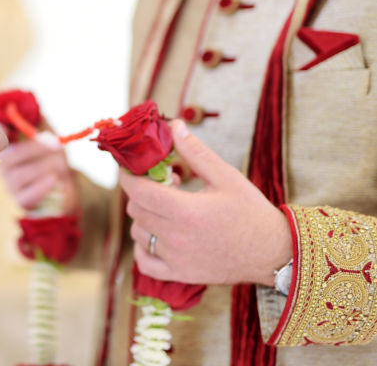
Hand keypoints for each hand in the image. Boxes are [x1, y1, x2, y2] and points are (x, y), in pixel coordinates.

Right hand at [0, 123, 78, 213]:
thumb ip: (37, 118)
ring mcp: (10, 184)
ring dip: (45, 166)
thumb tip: (26, 102)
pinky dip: (42, 186)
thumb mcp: (47, 132)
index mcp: (6, 146)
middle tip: (56, 145)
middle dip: (35, 149)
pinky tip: (54, 179)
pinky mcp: (21, 200)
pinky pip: (27, 195)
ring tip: (60, 164)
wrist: (66, 183)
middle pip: (9, 157)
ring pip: (20, 175)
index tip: (11, 126)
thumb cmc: (53, 155)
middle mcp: (2, 165)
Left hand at [121, 120, 291, 285]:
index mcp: (185, 210)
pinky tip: (159, 236)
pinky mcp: (180, 274)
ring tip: (168, 210)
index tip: (128, 167)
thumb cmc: (250, 211)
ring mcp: (175, 259)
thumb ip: (196, 152)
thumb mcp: (226, 176)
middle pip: (136, 209)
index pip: (138, 191)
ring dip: (145, 218)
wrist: (273, 251)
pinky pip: (144, 261)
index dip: (127, 175)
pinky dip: (144, 248)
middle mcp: (176, 237)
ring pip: (138, 233)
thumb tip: (175, 125)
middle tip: (166, 186)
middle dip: (142, 193)